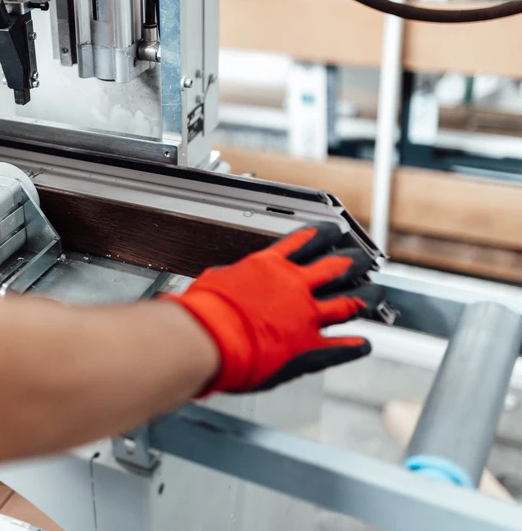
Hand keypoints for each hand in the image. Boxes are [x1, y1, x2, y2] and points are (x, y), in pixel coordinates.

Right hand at [167, 222, 382, 394]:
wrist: (207, 339)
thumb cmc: (204, 312)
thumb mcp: (214, 279)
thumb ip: (229, 276)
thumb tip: (224, 275)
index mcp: (269, 267)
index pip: (304, 242)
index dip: (323, 235)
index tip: (332, 232)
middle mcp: (294, 288)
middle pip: (337, 267)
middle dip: (354, 261)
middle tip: (362, 259)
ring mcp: (306, 317)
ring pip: (350, 302)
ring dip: (367, 297)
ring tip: (376, 293)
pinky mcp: (310, 349)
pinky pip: (341, 347)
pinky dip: (355, 347)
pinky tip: (365, 344)